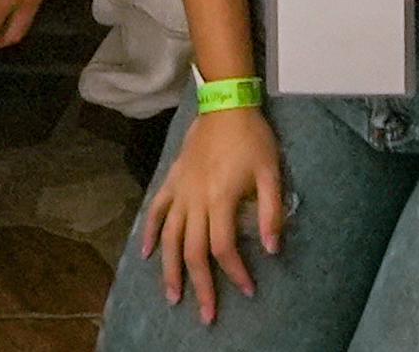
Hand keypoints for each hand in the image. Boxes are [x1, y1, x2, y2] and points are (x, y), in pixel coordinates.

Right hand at [135, 103, 287, 317]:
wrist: (226, 103)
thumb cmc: (253, 138)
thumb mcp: (271, 173)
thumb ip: (272, 213)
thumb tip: (274, 250)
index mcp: (220, 199)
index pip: (224, 248)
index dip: (235, 273)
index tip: (247, 291)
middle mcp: (195, 200)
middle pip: (194, 251)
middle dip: (201, 286)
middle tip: (206, 315)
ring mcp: (180, 191)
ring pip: (169, 237)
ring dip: (170, 269)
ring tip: (173, 296)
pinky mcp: (172, 180)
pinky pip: (156, 210)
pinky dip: (148, 233)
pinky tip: (144, 254)